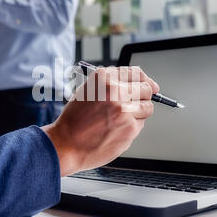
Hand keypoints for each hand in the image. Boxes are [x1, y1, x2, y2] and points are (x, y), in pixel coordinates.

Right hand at [43, 66, 159, 176]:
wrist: (66, 144)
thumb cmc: (74, 121)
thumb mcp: (87, 92)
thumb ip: (110, 86)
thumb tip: (135, 85)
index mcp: (104, 78)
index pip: (135, 73)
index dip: (144, 79)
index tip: (150, 85)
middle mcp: (115, 91)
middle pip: (146, 89)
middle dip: (144, 96)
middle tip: (139, 103)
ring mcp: (124, 109)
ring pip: (147, 108)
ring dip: (139, 113)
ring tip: (120, 120)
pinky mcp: (130, 128)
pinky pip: (140, 124)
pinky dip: (131, 127)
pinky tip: (115, 130)